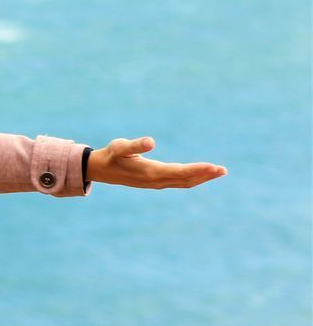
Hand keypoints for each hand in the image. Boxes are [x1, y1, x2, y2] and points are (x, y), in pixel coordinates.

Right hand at [89, 136, 225, 188]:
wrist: (103, 170)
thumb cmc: (111, 155)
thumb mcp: (120, 147)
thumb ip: (135, 144)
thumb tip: (151, 141)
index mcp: (151, 172)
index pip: (180, 172)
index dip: (198, 170)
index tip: (214, 167)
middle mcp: (157, 181)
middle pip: (186, 179)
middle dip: (205, 175)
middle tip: (223, 170)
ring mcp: (158, 183)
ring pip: (185, 182)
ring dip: (202, 177)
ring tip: (218, 172)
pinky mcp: (158, 182)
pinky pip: (180, 182)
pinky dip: (193, 179)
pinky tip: (201, 175)